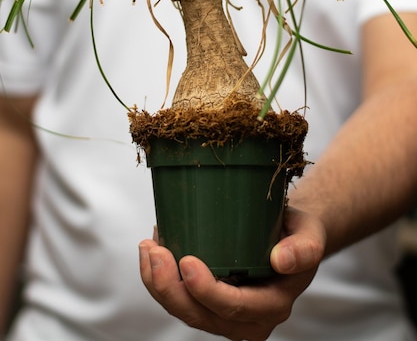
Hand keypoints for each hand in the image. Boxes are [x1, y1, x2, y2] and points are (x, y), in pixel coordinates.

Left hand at [139, 207, 325, 339]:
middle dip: (169, 288)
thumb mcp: (310, 236)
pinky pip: (181, 300)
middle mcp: (248, 319)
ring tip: (148, 247)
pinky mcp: (210, 303)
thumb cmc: (298, 235)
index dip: (206, 291)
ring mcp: (226, 315)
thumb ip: (304, 249)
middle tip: (155, 251)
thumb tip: (281, 260)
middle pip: (201, 316)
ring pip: (185, 311)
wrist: (292, 239)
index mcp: (273, 306)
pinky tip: (153, 251)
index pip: (234, 308)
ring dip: (158, 284)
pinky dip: (160, 279)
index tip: (186, 261)